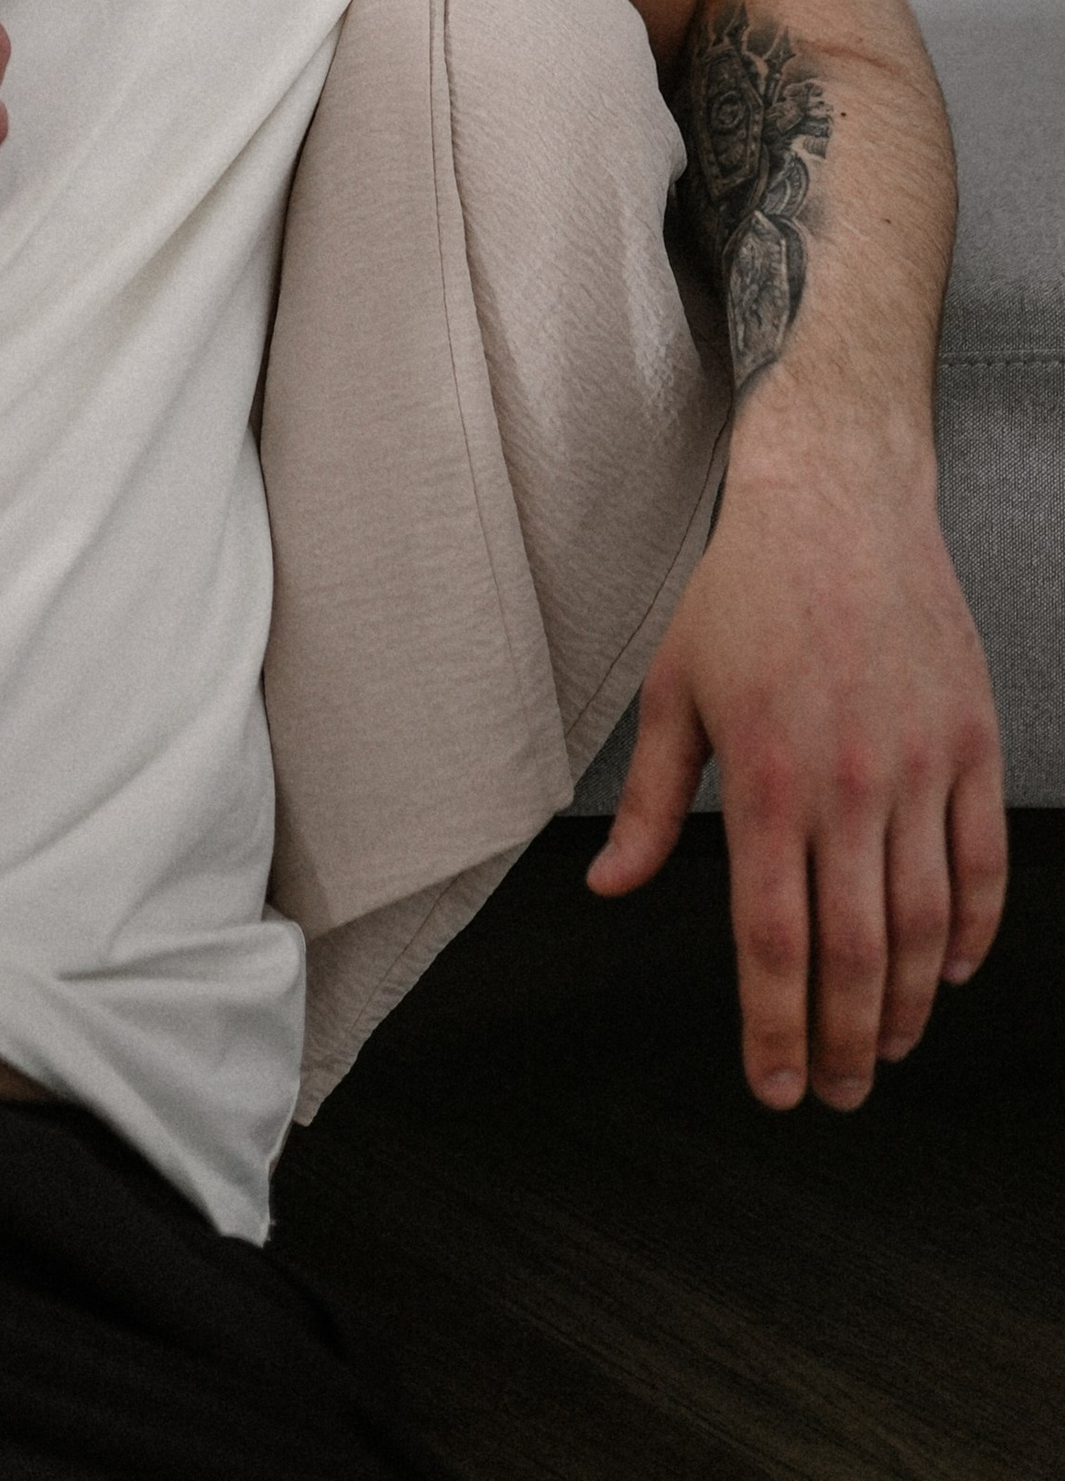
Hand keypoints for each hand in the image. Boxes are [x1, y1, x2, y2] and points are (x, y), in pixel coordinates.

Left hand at [587, 443, 1006, 1107]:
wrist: (838, 503)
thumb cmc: (748, 591)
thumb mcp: (673, 691)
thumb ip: (654, 805)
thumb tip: (612, 883)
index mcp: (768, 777)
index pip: (773, 939)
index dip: (774, 1027)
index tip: (775, 1085)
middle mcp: (850, 783)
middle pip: (855, 953)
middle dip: (844, 1042)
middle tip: (837, 1092)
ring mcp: (921, 767)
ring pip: (926, 924)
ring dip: (908, 1005)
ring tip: (886, 1047)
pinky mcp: (971, 743)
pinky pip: (981, 862)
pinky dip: (973, 931)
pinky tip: (951, 969)